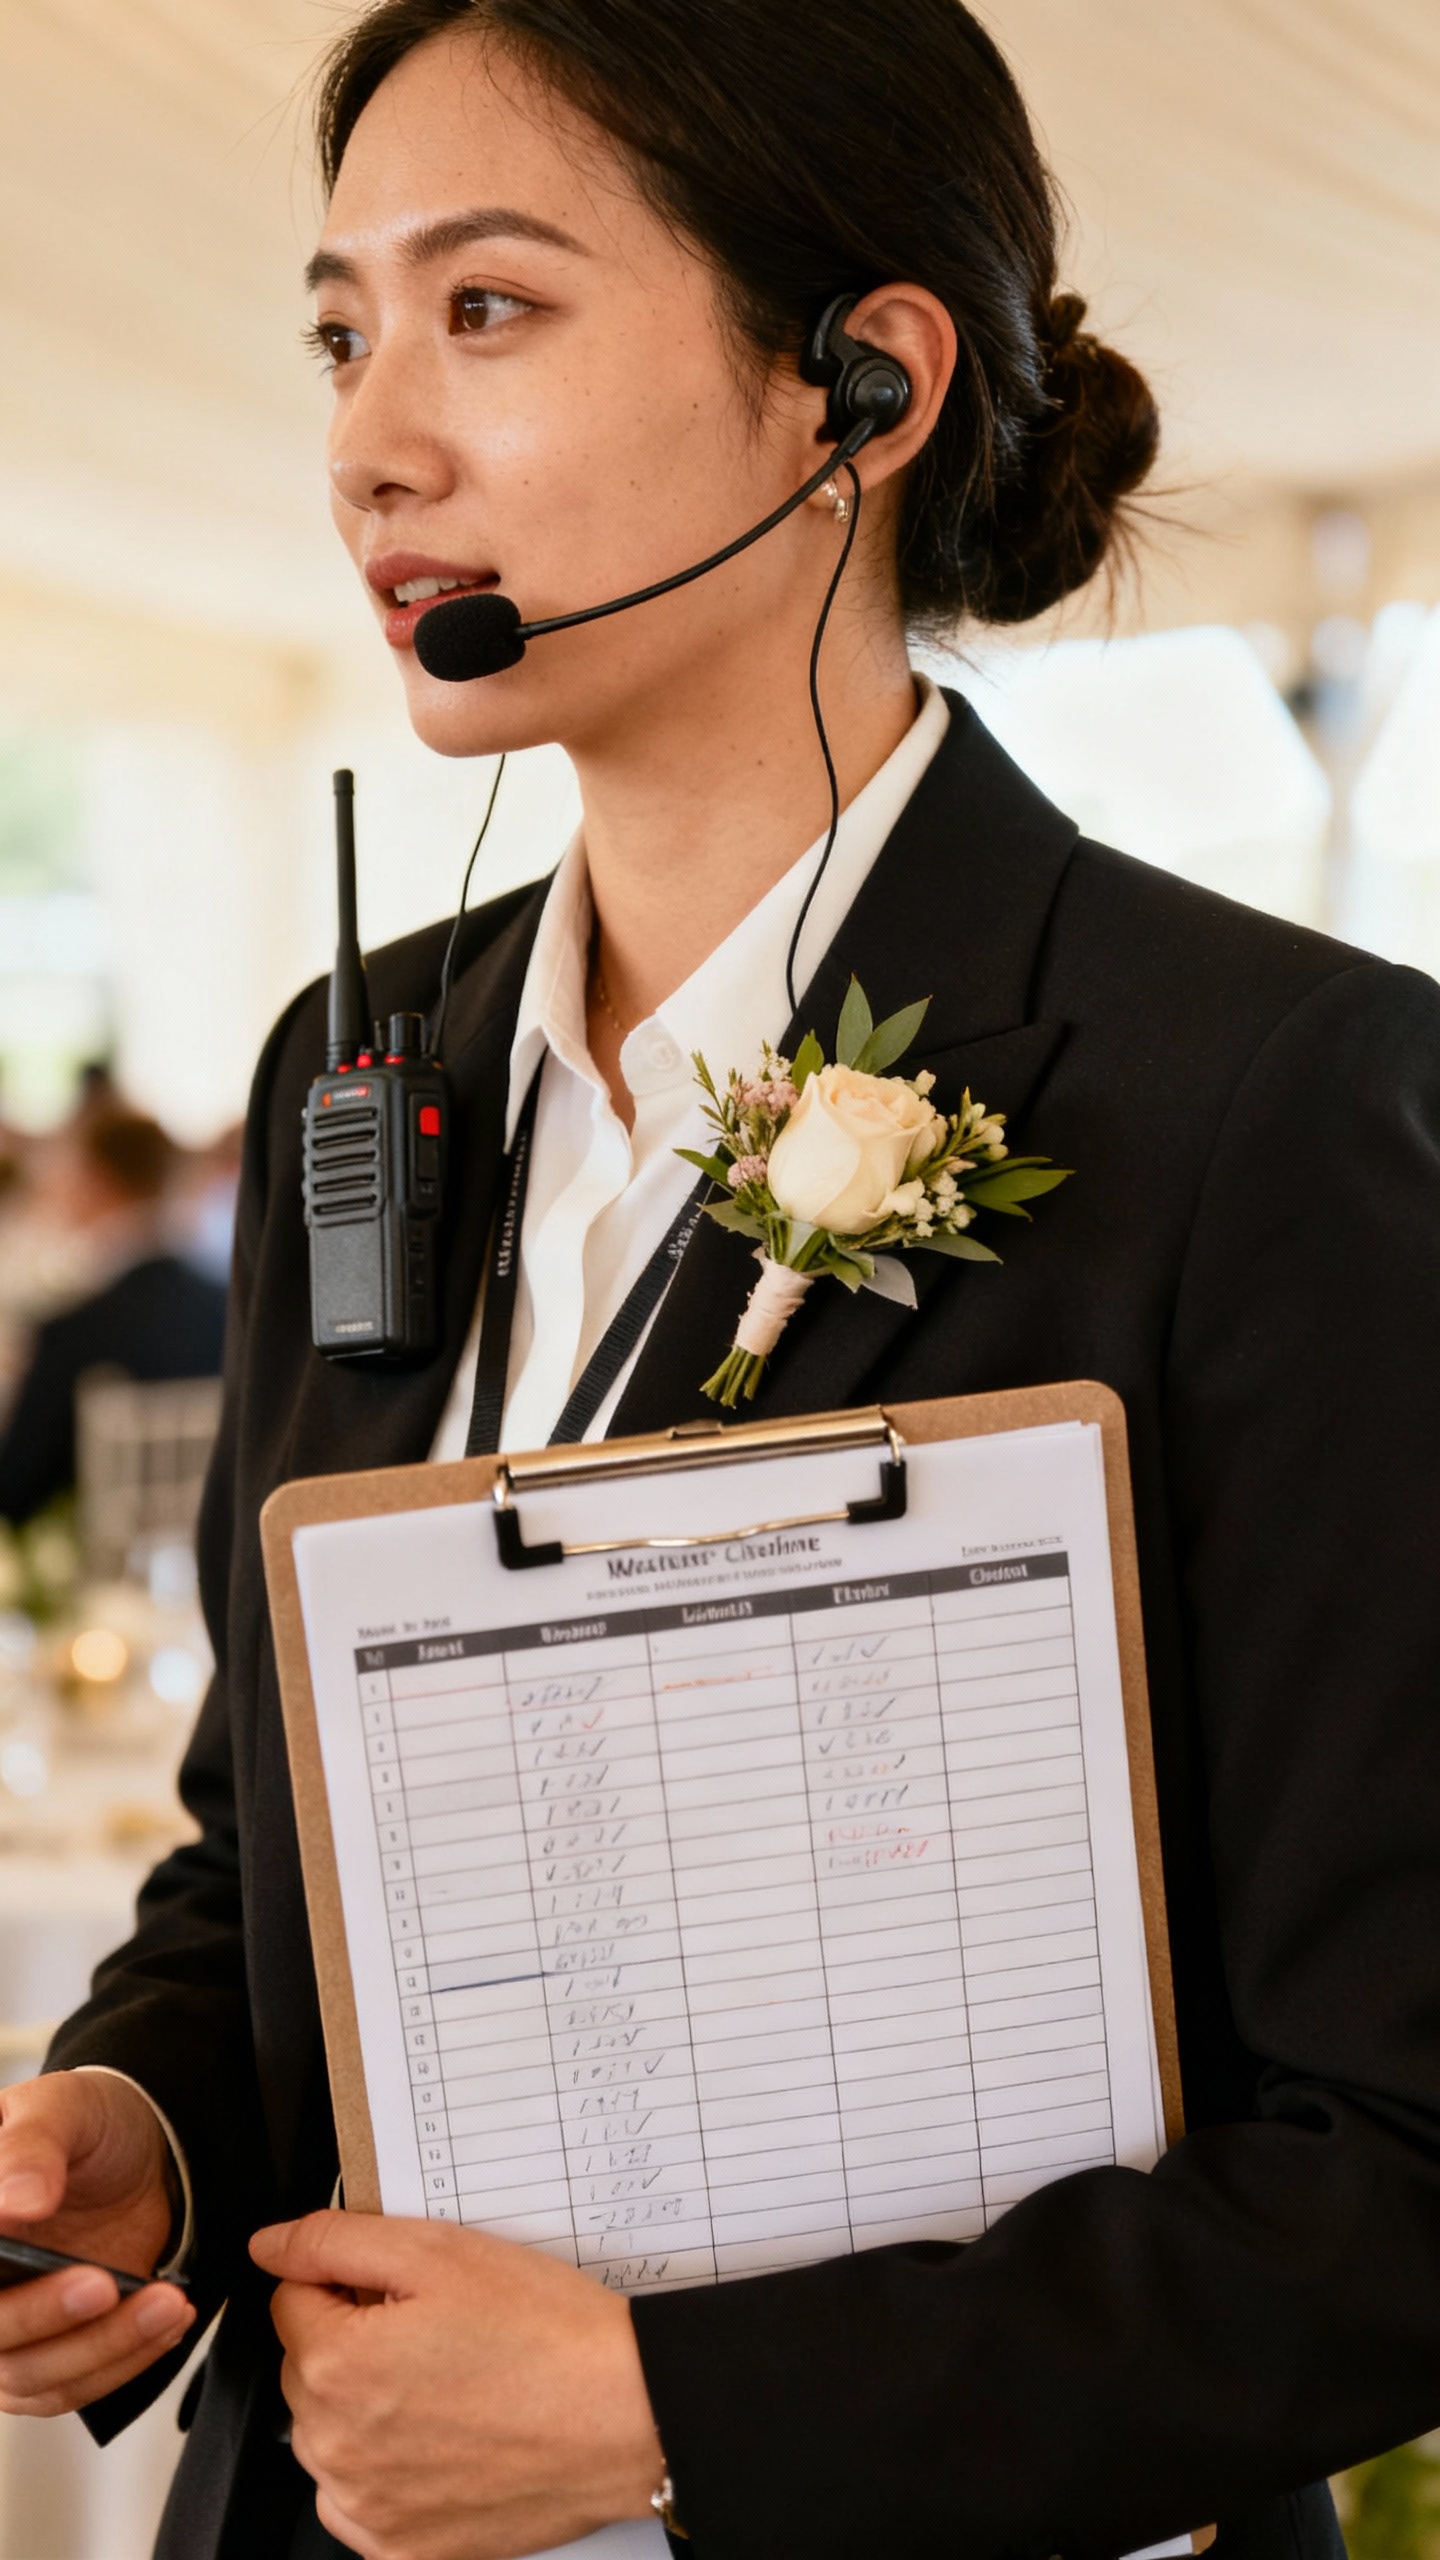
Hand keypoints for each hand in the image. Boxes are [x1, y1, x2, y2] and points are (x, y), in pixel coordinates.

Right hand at [0, 2070, 194, 2413]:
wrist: (136, 2150)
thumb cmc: (86, 2122)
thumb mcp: (61, 2108)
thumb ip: (32, 2147)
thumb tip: (16, 2199)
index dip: (8, 2298)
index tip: (67, 2274)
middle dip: (46, 2316)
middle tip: (104, 2285)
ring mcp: (10, 2328)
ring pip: (35, 2376)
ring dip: (104, 2348)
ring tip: (167, 2302)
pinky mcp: (53, 2353)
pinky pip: (77, 2385)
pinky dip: (124, 2362)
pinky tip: (168, 2321)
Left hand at [251, 2211, 664, 2559]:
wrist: (623, 2416)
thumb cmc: (546, 2334)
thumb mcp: (438, 2251)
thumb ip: (334, 2241)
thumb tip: (270, 2246)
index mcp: (337, 2365)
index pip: (293, 2300)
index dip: (348, 2281)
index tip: (400, 2290)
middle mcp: (336, 2448)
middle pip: (308, 2369)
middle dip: (353, 2341)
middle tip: (436, 2331)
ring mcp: (367, 2508)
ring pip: (330, 2435)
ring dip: (366, 2406)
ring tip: (449, 2384)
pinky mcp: (402, 2548)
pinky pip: (360, 2499)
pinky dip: (388, 2468)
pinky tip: (446, 2437)